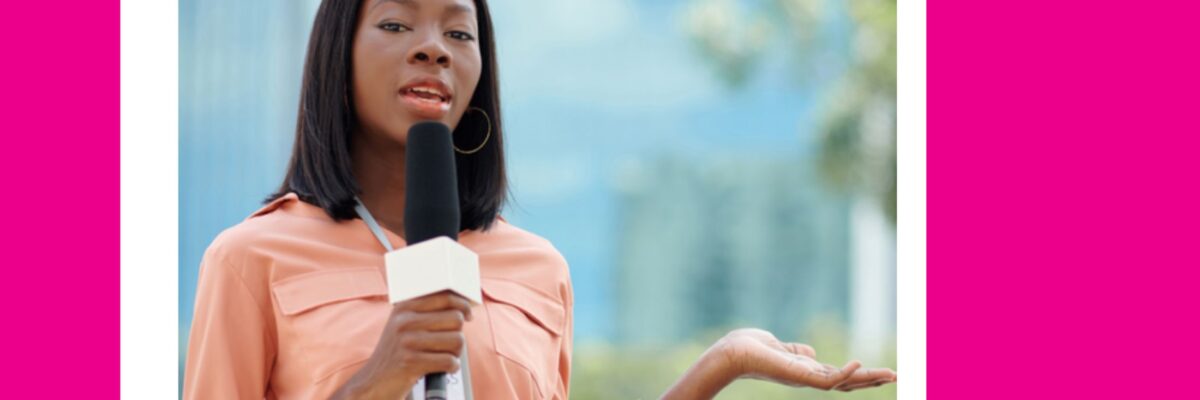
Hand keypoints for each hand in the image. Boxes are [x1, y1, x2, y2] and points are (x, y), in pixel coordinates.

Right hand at [331, 291, 473, 398]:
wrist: (373, 382)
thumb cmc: (396, 353)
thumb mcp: (404, 325)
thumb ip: (427, 312)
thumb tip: (462, 305)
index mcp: (404, 307)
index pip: (445, 297)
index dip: (463, 305)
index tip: (468, 314)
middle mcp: (404, 321)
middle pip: (456, 319)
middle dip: (458, 334)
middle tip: (450, 344)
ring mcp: (407, 341)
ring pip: (457, 340)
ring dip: (456, 352)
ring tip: (443, 357)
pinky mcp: (411, 362)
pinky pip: (450, 361)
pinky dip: (451, 367)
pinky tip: (442, 368)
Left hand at [713, 328, 895, 390]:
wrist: (733, 352)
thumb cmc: (750, 348)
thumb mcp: (780, 348)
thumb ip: (797, 352)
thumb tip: (810, 353)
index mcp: (806, 371)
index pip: (839, 376)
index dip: (860, 375)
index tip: (881, 372)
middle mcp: (809, 378)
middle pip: (847, 383)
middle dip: (872, 380)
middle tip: (896, 376)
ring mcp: (805, 379)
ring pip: (844, 383)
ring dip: (868, 379)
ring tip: (890, 374)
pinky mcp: (800, 376)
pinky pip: (829, 379)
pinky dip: (845, 374)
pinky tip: (859, 364)